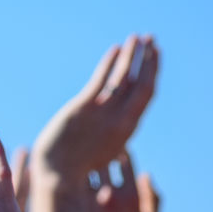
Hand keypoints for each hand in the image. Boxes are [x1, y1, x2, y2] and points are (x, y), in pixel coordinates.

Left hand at [32, 35, 158, 181]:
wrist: (58, 175)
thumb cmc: (76, 166)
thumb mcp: (103, 150)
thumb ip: (114, 133)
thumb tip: (116, 126)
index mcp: (127, 129)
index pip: (146, 94)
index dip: (153, 73)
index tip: (154, 57)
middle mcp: (120, 120)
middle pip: (142, 82)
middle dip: (148, 58)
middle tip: (152, 39)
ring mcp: (103, 113)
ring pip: (124, 76)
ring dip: (132, 54)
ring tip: (137, 37)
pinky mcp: (83, 108)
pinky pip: (102, 79)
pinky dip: (110, 62)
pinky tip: (115, 49)